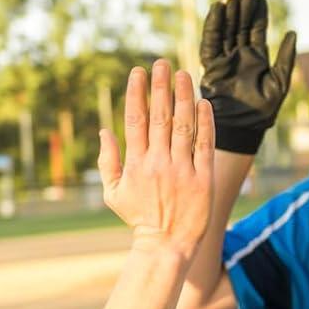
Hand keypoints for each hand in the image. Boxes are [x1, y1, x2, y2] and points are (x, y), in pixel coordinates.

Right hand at [99, 60, 214, 259]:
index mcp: (135, 163)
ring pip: (183, 125)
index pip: (135, 120)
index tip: (138, 72)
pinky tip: (203, 102)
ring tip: (184, 74)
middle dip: (160, 87)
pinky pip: (204, 144)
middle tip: (161, 63)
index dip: (137, 93)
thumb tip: (104, 130)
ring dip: (183, 97)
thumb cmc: (139, 218)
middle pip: (160, 116)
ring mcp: (182, 170)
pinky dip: (204, 122)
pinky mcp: (203, 179)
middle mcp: (158, 163)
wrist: (166, 245)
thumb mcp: (113, 193)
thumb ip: (106, 161)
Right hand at [198, 0, 297, 153]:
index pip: (255, 28)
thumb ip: (287, 57)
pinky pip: (211, 41)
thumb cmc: (263, 110)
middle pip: (239, 25)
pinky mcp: (211, 66)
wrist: (244, 127)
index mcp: (256, 57)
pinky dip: (214, 24)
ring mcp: (224, 59)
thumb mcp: (281, 81)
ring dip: (228, 11)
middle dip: (243, 7)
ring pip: (225, 29)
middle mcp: (239, 55)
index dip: (256, 10)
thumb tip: (292, 32)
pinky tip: (218, 8)